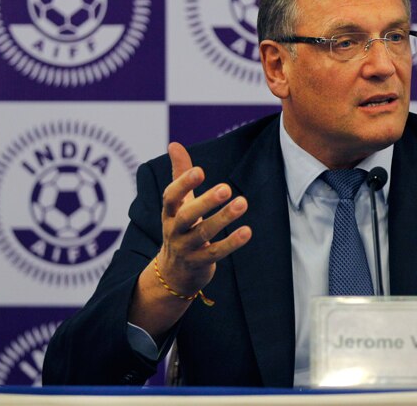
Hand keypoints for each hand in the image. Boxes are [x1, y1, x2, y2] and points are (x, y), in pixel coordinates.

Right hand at [157, 142, 251, 296]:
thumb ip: (179, 174)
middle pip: (186, 216)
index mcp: (168, 212)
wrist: (174, 272)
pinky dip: (232, 242)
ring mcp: (185, 248)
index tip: (200, 171)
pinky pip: (216, 252)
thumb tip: (174, 144)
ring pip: (203, 234)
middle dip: (206, 202)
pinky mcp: (200, 263)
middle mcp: (174, 230)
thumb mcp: (178, 202)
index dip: (183, 183)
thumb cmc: (181, 227)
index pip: (171, 196)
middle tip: (227, 188)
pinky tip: (248, 231)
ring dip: (223, 218)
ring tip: (243, 202)